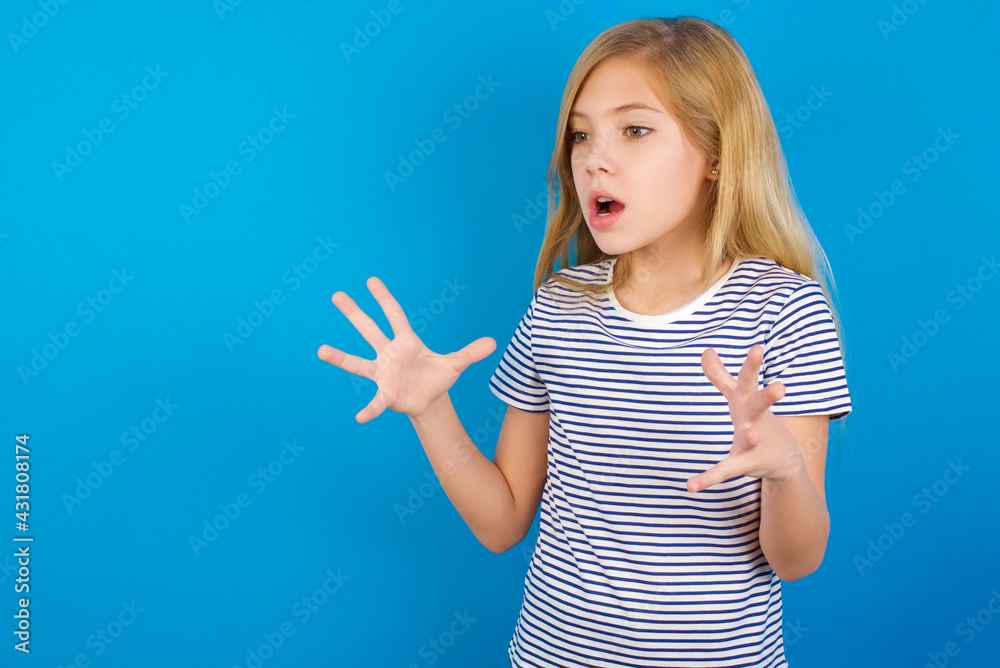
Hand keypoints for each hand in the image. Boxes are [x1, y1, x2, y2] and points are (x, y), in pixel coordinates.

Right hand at [317, 276, 495, 422]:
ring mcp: (383, 371)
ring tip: (320, 350)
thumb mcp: (456, 364)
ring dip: (340, 357)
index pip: (394, 315)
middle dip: (354, 313)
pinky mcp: (384, 392)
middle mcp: (389, 352)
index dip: (384, 298)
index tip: (371, 281)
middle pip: (369, 329)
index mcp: (407, 341)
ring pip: (358, 362)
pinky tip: (361, 417)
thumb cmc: (438, 377)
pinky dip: (370, 410)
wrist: (429, 400)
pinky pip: (375, 401)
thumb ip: (471, 353)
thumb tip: (494, 342)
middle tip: (336, 295)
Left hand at [686, 344, 803, 492]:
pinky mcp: (746, 463)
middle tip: (781, 388)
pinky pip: (725, 470)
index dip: (753, 365)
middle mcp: (754, 419)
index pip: (750, 380)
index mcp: (749, 402)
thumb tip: (705, 350)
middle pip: (759, 405)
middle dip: (768, 396)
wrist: (782, 458)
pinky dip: (708, 478)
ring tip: (752, 435)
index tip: (758, 348)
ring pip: (750, 438)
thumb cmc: (755, 421)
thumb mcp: (738, 398)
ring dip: (750, 436)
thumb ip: (721, 377)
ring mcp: (752, 442)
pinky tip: (691, 486)